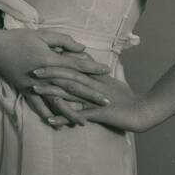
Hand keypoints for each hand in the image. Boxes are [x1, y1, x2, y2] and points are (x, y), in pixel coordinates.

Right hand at [0, 27, 109, 128]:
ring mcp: (34, 85)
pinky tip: (55, 123)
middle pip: (71, 87)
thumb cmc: (19, 37)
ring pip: (56, 101)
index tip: (107, 71)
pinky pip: (36, 105)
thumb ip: (64, 41)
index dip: (93, 68)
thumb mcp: (43, 34)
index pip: (76, 65)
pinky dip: (45, 114)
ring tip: (84, 122)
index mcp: (50, 59)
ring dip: (71, 112)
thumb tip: (82, 48)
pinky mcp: (24, 89)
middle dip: (90, 95)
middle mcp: (44, 75)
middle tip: (106, 102)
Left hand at [29, 65, 161, 132]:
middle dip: (49, 72)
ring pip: (70, 93)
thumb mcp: (113, 81)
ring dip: (51, 92)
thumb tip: (95, 63)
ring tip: (34, 90)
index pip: (75, 64)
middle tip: (32, 70)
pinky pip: (78, 115)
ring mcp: (95, 99)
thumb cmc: (127, 97)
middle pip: (68, 76)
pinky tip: (49, 120)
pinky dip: (63, 117)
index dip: (58, 59)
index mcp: (96, 77)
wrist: (142, 111)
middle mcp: (93, 85)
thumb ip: (102, 72)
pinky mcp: (98, 113)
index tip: (43, 55)